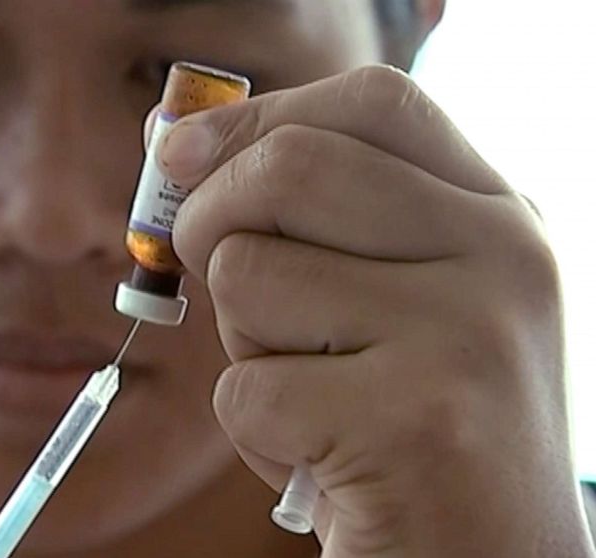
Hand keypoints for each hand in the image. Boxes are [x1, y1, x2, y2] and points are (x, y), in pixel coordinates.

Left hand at [158, 65, 594, 556]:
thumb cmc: (408, 428)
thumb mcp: (386, 301)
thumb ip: (306, 217)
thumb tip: (170, 136)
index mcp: (493, 218)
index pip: (371, 104)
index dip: (256, 116)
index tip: (178, 151)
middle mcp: (500, 258)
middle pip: (289, 167)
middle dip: (210, 223)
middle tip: (214, 279)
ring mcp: (466, 335)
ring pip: (249, 276)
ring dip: (245, 346)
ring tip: (316, 396)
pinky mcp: (416, 423)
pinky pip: (246, 389)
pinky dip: (256, 433)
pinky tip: (324, 458)